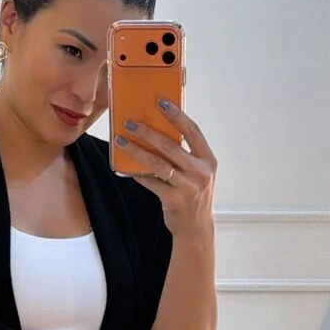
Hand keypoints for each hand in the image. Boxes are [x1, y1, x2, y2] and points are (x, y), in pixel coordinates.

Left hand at [114, 100, 216, 239]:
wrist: (196, 228)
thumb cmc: (194, 195)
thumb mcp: (198, 172)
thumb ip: (185, 154)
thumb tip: (158, 131)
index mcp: (208, 160)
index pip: (192, 131)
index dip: (176, 115)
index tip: (160, 102)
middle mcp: (200, 172)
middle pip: (170, 146)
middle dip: (147, 132)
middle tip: (129, 123)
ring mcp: (188, 187)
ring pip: (157, 164)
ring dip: (136, 151)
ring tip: (121, 141)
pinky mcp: (174, 200)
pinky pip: (150, 182)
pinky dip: (137, 173)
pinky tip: (125, 166)